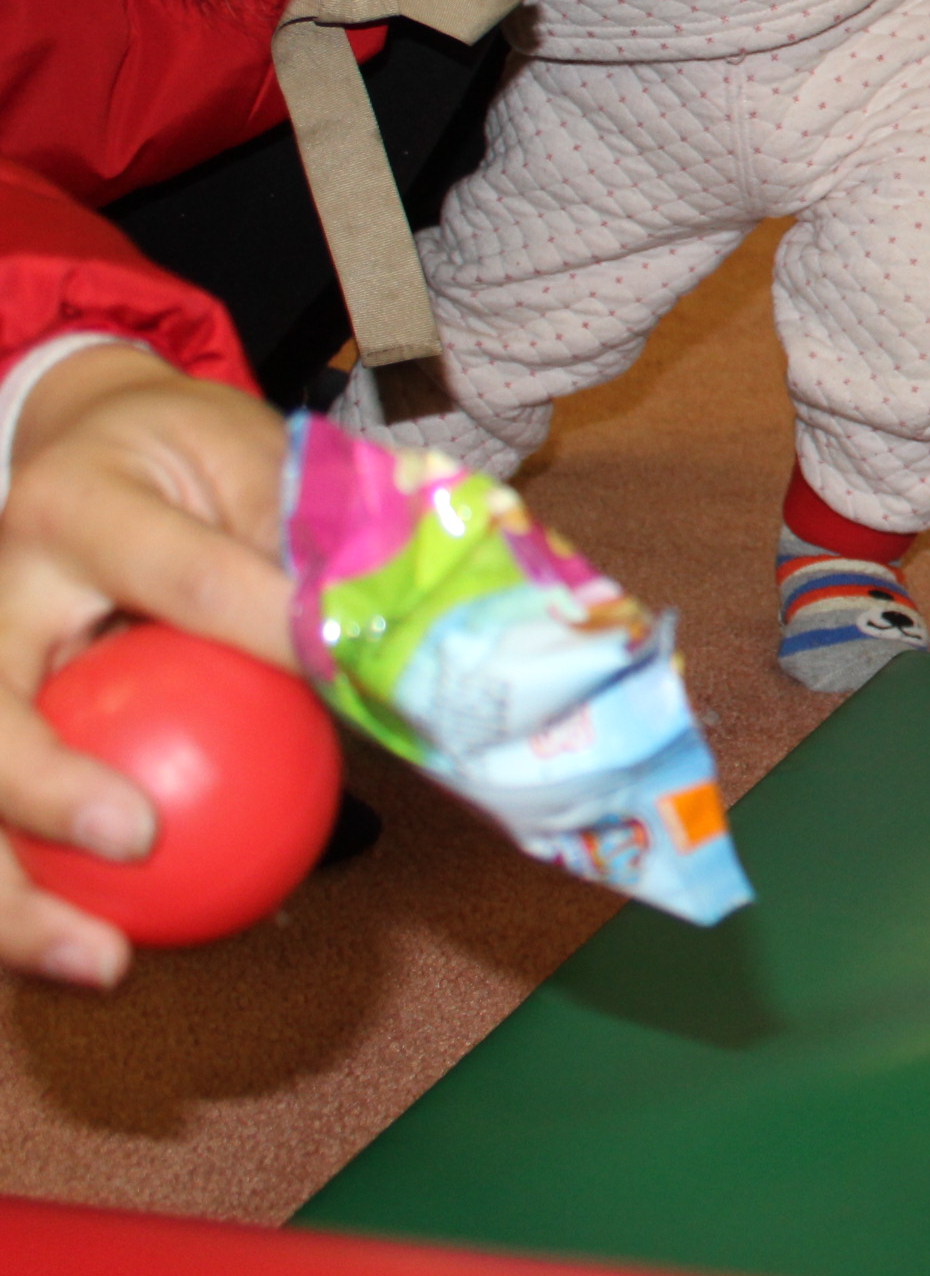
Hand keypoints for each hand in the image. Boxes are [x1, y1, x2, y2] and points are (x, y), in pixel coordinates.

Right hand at [0, 349, 295, 988]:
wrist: (85, 442)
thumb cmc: (192, 465)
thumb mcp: (258, 464)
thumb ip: (310, 548)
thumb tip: (413, 652)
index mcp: (77, 508)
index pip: (182, 583)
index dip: (262, 635)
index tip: (329, 688)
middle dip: (44, 784)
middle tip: (136, 840)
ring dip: (16, 895)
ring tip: (100, 963)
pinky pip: (2, 818)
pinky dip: (40, 897)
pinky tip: (103, 957)